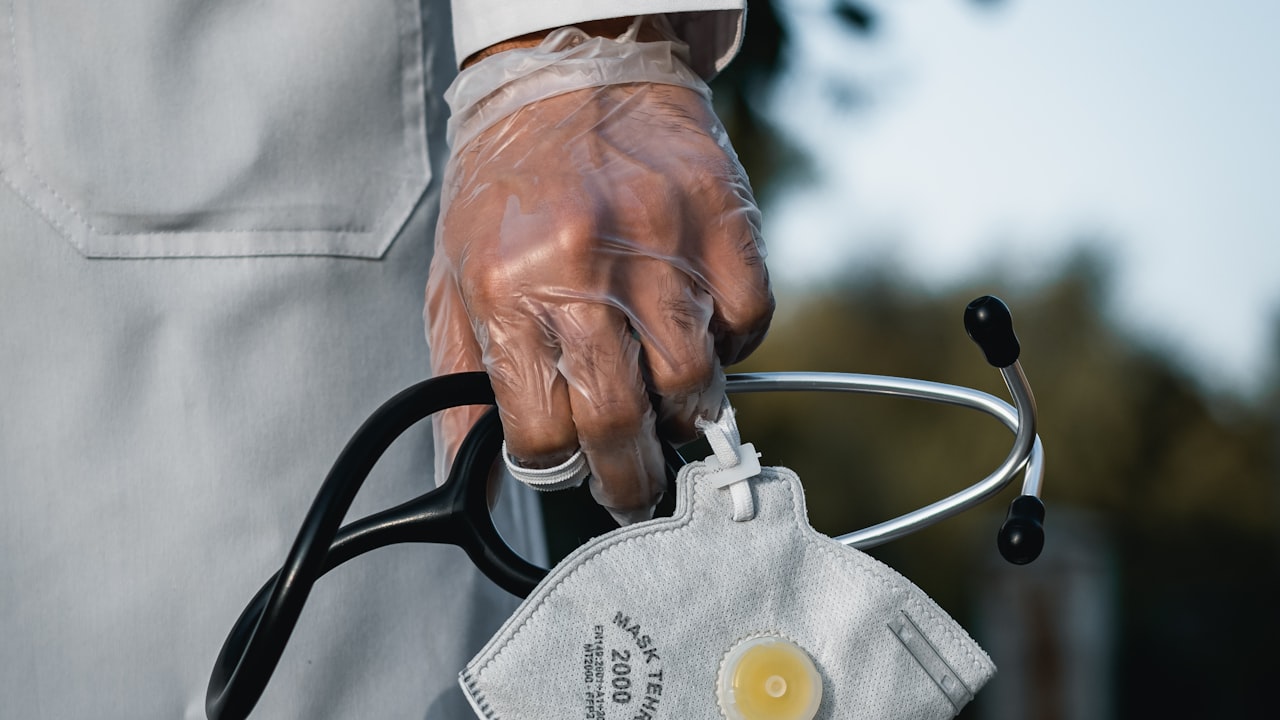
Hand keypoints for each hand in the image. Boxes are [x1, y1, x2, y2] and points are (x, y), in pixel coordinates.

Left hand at [427, 52, 771, 525]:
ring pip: (695, 384)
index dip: (558, 469)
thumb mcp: (454, 282)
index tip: (571, 471)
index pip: (543, 433)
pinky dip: (730, 348)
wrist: (568, 77)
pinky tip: (699, 334)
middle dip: (630, 480)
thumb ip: (460, 388)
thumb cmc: (508, 189)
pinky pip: (748, 324)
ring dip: (682, 416)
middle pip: (622, 422)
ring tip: (666, 409)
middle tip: (633, 490)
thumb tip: (468, 482)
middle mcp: (585, 270)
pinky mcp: (722, 222)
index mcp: (508, 290)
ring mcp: (664, 246)